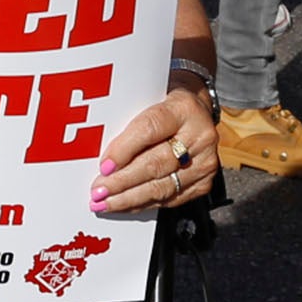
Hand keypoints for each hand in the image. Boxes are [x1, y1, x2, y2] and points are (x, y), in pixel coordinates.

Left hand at [93, 80, 218, 214]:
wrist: (197, 111)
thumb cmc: (166, 101)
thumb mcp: (148, 96)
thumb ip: (127, 117)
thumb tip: (99, 152)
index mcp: (183, 108)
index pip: (149, 129)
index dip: (124, 150)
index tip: (103, 166)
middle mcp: (199, 136)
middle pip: (155, 164)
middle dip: (121, 181)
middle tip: (98, 191)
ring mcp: (204, 162)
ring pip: (162, 187)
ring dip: (128, 198)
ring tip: (105, 203)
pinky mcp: (204, 182)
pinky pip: (169, 199)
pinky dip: (143, 204)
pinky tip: (125, 205)